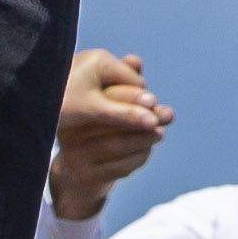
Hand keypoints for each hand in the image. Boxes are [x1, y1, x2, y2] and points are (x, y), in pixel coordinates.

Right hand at [51, 49, 169, 219]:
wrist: (77, 177)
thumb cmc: (96, 132)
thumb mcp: (106, 105)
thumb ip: (121, 82)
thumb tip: (135, 61)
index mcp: (73, 107)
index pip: (103, 98)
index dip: (131, 96)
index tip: (154, 99)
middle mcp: (70, 130)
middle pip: (110, 121)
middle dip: (144, 117)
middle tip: (167, 115)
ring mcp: (75, 155)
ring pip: (115, 144)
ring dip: (144, 138)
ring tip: (160, 133)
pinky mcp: (87, 176)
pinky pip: (118, 167)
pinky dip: (138, 158)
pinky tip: (147, 151)